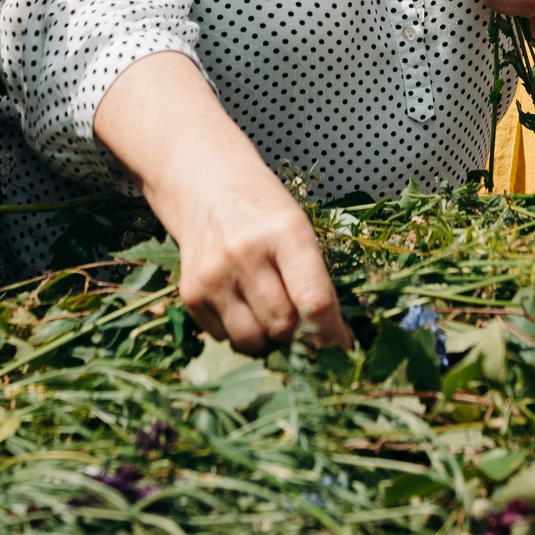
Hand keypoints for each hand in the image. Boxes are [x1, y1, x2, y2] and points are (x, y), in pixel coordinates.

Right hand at [154, 156, 350, 355]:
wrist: (206, 187)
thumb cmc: (263, 211)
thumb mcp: (300, 229)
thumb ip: (315, 280)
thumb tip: (335, 341)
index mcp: (285, 232)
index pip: (314, 301)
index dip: (332, 334)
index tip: (343, 347)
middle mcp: (245, 254)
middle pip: (283, 326)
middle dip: (302, 338)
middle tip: (308, 331)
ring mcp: (213, 276)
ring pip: (252, 342)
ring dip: (270, 342)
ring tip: (274, 317)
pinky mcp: (191, 295)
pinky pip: (225, 338)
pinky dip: (242, 333)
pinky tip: (244, 304)